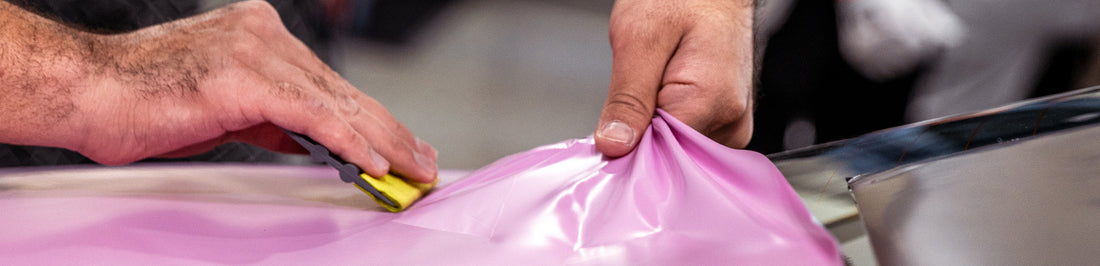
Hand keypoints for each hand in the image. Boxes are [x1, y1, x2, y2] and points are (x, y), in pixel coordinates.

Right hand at [68, 1, 436, 181]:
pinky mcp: (246, 78)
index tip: (402, 145)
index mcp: (261, 34)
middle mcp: (265, 34)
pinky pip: (312, 115)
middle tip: (424, 161)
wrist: (90, 92)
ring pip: (337, 103)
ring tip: (412, 168)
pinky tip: (374, 162)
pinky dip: (347, 141)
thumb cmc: (147, 102)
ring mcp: (256, 51)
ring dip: (381, 141)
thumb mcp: (228, 109)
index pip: (331, 84)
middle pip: (343, 92)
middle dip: (389, 132)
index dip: (372, 119)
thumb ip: (275, 118)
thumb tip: (319, 140)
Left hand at [595, 0, 754, 156]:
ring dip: (653, 130)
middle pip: (670, 159)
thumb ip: (628, 97)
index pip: (661, 158)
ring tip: (654, 88)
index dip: (628, 148)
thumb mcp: (639, 39)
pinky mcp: (723, 123)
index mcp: (713, 104)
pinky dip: (666, 126)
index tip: (612, 132)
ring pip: (676, 151)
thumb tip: (614, 145)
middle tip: (634, 97)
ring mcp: (730, 126)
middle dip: (641, 139)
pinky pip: (686, 140)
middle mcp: (730, 123)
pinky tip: (662, 99)